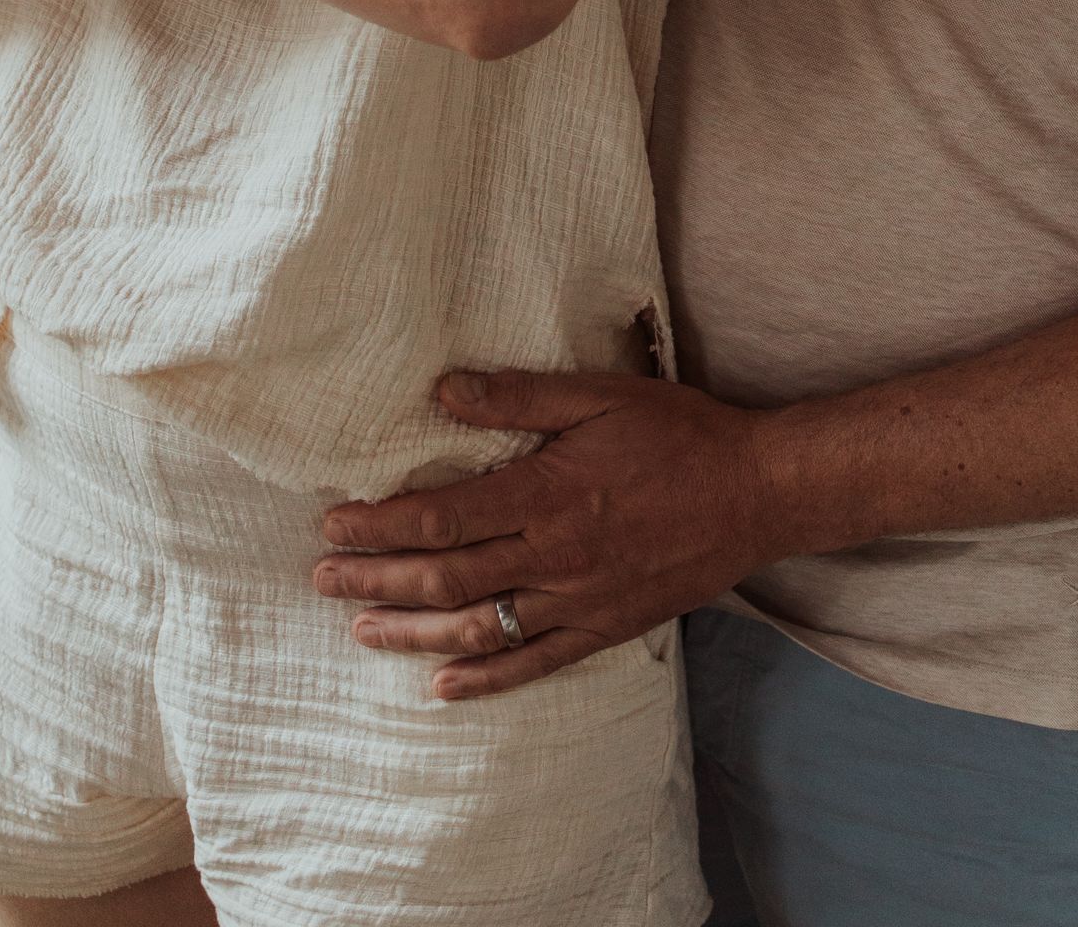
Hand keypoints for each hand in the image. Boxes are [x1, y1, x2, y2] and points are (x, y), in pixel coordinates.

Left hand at [314, 368, 787, 699]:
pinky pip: (535, 664)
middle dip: (376, 579)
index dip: (381, 524)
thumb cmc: (678, 433)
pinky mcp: (602, 629)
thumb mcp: (599, 395)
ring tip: (361, 630)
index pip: (443, 517)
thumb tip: (441, 390)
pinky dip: (485, 681)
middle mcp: (555, 558)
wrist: (756, 493)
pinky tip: (442, 688)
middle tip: (321, 578)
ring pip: (480, 629)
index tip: (334, 521)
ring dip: (413, 633)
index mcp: (548, 494)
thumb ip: (519, 395)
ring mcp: (578, 602)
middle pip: (446, 578)